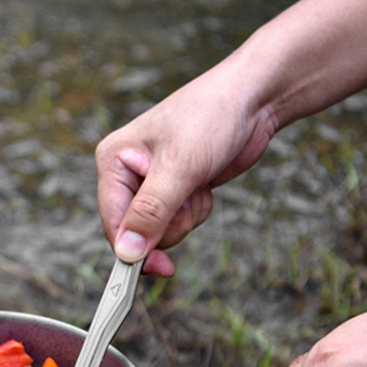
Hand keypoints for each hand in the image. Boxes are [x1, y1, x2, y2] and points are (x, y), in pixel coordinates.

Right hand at [95, 58, 276, 276]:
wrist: (252, 98)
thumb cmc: (211, 117)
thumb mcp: (179, 167)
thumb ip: (151, 212)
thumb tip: (128, 252)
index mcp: (113, 161)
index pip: (113, 222)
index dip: (134, 249)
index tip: (160, 268)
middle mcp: (126, 174)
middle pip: (137, 232)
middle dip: (169, 223)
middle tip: (189, 198)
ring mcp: (150, 184)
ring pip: (161, 231)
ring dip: (187, 216)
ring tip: (198, 183)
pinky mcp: (174, 190)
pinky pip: (179, 221)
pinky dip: (197, 210)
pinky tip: (204, 184)